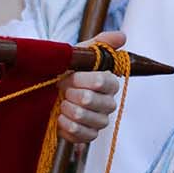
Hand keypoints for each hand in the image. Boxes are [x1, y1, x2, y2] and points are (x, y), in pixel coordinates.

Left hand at [54, 30, 126, 144]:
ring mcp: (100, 121)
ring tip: (61, 103)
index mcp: (110, 83)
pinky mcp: (89, 136)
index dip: (81, 79)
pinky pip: (79, 134)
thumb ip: (102, 44)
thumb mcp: (82, 54)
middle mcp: (109, 104)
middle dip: (70, 94)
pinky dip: (64, 125)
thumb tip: (122, 36)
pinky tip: (60, 117)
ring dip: (66, 108)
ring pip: (84, 118)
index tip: (68, 76)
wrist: (51, 92)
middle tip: (63, 90)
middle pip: (91, 100)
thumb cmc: (69, 72)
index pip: (103, 81)